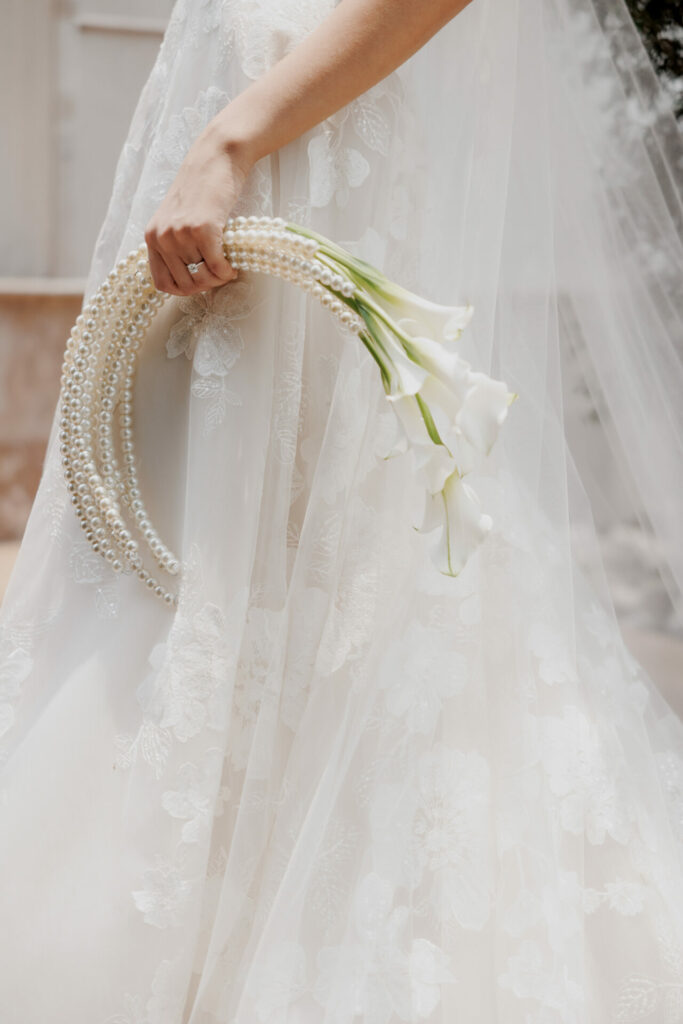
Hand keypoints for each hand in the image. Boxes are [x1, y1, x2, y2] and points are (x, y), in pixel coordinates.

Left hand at [144, 126, 253, 295]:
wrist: (216, 158)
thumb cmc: (202, 189)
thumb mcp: (177, 219)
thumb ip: (176, 247)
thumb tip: (192, 281)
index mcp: (152, 237)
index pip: (162, 283)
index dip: (184, 289)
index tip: (200, 281)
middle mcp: (162, 237)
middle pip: (185, 285)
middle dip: (206, 285)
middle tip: (218, 272)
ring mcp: (180, 234)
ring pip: (202, 278)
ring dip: (219, 276)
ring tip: (226, 263)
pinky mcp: (202, 230)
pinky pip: (217, 268)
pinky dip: (228, 272)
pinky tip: (233, 265)